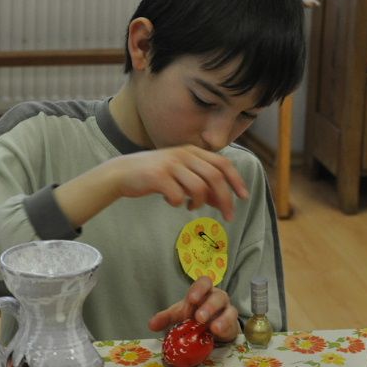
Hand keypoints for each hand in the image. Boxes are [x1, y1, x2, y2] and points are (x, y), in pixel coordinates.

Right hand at [109, 145, 248, 221]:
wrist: (123, 173)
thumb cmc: (155, 175)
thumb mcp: (181, 174)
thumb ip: (201, 184)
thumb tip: (221, 201)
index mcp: (192, 151)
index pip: (223, 164)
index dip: (236, 180)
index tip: (244, 197)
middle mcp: (184, 154)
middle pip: (215, 177)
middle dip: (225, 199)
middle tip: (228, 216)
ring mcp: (170, 164)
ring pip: (198, 188)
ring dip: (199, 203)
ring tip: (190, 206)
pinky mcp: (157, 177)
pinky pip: (177, 196)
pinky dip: (178, 203)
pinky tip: (171, 201)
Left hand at [148, 276, 239, 342]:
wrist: (211, 329)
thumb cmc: (194, 316)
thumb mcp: (179, 315)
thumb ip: (166, 318)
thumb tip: (151, 325)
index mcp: (203, 291)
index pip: (204, 282)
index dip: (199, 289)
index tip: (191, 299)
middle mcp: (217, 298)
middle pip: (218, 296)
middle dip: (209, 306)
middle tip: (199, 317)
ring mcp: (227, 310)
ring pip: (229, 310)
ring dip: (221, 319)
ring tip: (212, 328)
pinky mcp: (232, 324)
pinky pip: (233, 324)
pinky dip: (226, 327)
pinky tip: (218, 332)